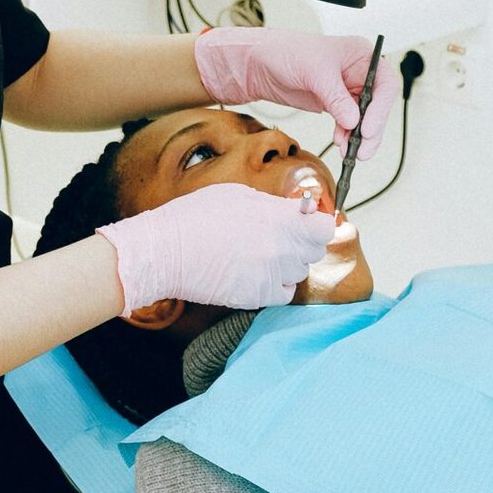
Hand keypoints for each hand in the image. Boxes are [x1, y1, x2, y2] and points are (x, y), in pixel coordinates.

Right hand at [99, 185, 332, 316]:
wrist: (166, 251)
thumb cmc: (197, 216)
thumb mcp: (239, 195)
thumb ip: (274, 205)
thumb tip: (296, 211)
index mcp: (279, 219)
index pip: (325, 228)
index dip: (318, 224)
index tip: (308, 222)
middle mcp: (281, 249)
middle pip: (314, 250)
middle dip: (302, 242)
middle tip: (279, 235)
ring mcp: (271, 275)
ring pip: (299, 272)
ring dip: (287, 264)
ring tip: (259, 253)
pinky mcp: (258, 296)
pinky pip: (284, 292)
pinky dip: (276, 284)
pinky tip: (255, 272)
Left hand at [195, 27, 396, 157]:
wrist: (259, 64)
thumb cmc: (286, 51)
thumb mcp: (315, 72)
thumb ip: (337, 97)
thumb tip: (354, 121)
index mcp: (362, 55)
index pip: (385, 84)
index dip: (380, 109)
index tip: (368, 128)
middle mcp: (359, 72)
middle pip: (378, 105)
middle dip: (371, 128)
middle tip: (362, 149)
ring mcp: (347, 89)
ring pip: (364, 118)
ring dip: (358, 136)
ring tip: (350, 151)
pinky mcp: (334, 103)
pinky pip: (348, 123)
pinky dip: (346, 134)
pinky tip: (341, 142)